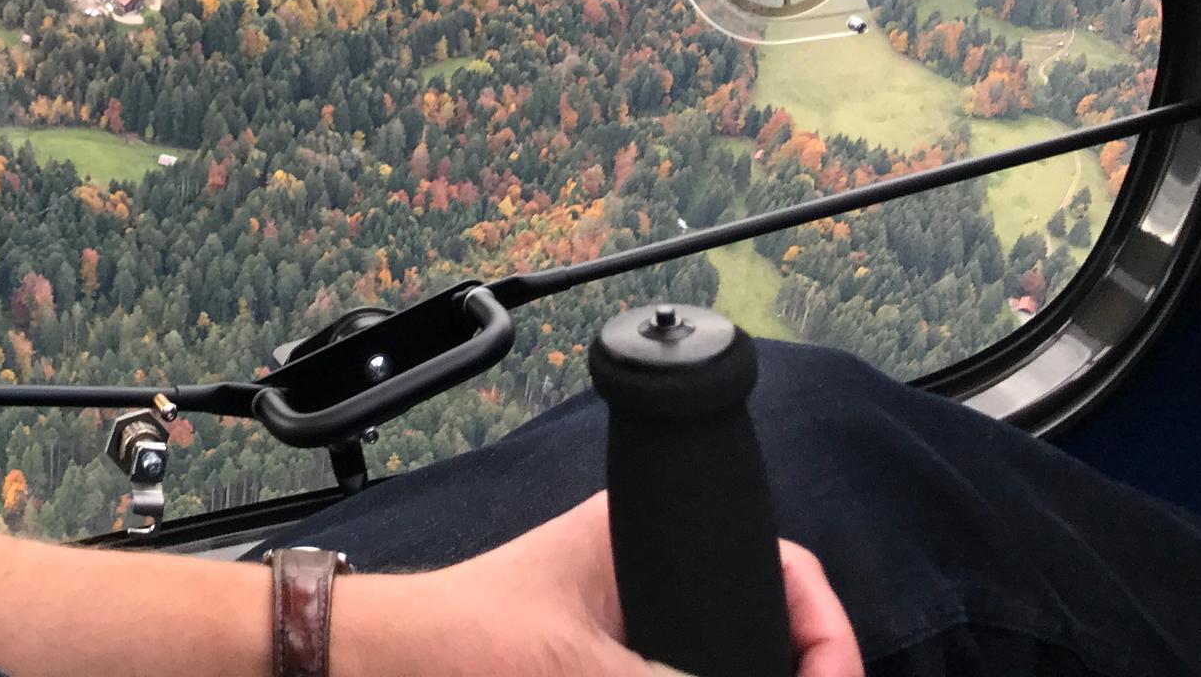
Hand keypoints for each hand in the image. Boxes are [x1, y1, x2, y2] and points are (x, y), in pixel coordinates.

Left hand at [335, 492, 862, 676]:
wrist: (378, 668)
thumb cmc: (452, 638)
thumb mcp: (577, 667)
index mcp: (642, 537)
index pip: (775, 565)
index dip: (822, 630)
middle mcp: (645, 575)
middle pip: (759, 621)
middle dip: (796, 664)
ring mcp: (631, 628)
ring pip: (722, 651)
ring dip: (752, 670)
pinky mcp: (610, 666)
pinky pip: (681, 669)